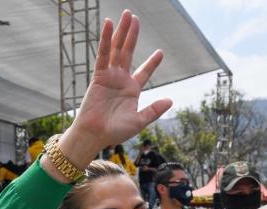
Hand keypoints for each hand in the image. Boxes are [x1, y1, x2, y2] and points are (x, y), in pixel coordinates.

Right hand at [56, 11, 171, 170]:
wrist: (96, 135)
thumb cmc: (116, 132)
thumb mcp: (139, 121)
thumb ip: (153, 110)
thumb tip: (170, 101)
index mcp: (132, 91)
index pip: (144, 72)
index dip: (152, 63)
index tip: (160, 53)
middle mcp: (121, 80)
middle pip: (128, 53)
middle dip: (132, 36)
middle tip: (136, 18)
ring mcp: (110, 76)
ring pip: (117, 49)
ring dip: (122, 32)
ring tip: (127, 15)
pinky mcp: (99, 76)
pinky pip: (103, 54)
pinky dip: (105, 39)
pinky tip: (108, 24)